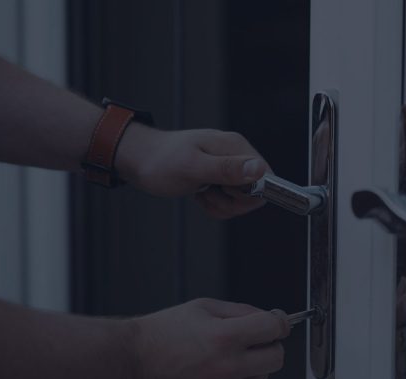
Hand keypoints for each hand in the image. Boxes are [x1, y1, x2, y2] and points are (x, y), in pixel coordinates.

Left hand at [118, 124, 270, 217]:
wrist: (139, 160)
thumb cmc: (160, 161)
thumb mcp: (193, 167)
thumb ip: (227, 169)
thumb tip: (259, 170)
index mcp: (235, 147)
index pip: (266, 177)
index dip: (249, 193)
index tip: (225, 192)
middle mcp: (235, 155)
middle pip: (255, 192)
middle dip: (232, 202)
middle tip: (208, 192)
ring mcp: (228, 168)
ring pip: (241, 201)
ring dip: (221, 205)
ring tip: (200, 192)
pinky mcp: (220, 179)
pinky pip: (229, 202)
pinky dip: (214, 205)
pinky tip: (199, 195)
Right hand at [124, 298, 289, 378]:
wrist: (135, 361)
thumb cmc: (165, 331)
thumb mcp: (205, 307)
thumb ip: (242, 311)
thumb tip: (270, 318)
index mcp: (224, 337)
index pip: (274, 329)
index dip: (280, 321)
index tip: (277, 320)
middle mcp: (227, 367)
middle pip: (277, 358)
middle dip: (270, 344)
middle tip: (254, 337)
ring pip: (262, 376)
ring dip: (253, 364)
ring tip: (225, 353)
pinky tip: (214, 369)